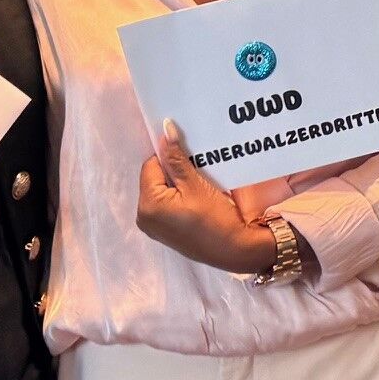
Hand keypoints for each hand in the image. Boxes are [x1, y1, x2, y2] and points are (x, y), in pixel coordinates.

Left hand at [137, 119, 276, 274]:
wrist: (235, 250)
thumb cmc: (216, 219)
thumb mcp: (196, 185)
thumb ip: (176, 158)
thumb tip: (165, 129)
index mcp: (147, 205)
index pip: (151, 165)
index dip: (170, 158)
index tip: (191, 159)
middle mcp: (144, 217)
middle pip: (155, 178)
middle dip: (174, 171)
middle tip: (198, 172)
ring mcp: (154, 227)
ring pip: (162, 191)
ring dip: (178, 184)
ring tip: (200, 186)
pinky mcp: (165, 232)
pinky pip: (167, 205)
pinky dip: (180, 198)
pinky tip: (198, 199)